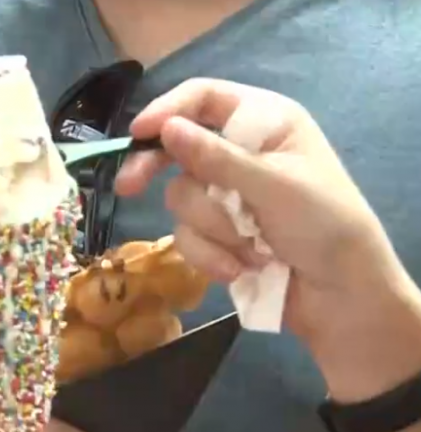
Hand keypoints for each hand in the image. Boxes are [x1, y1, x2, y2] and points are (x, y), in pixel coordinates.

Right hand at [115, 78, 420, 399]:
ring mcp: (226, 196)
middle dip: (157, 170)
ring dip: (213, 229)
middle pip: (177, 147)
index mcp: (265, 123)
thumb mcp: (274, 186)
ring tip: (250, 247)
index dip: (168, 111)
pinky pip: (187, 237)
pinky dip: (212, 256)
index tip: (137, 134)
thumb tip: (166, 128)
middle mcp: (240, 153)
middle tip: (128, 188)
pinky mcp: (216, 235)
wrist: (341, 296)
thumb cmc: (324, 226)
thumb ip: (216, 158)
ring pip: (181, 199)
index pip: (204, 98)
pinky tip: (242, 269)